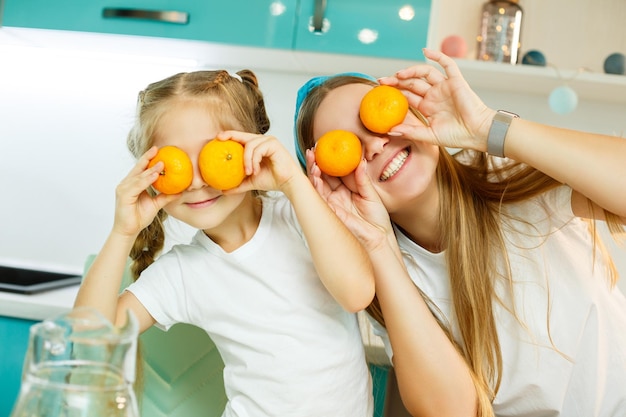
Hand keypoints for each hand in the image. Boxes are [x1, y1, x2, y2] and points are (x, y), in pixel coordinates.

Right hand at [113, 146, 180, 237]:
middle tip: (157, 149)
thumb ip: (165, 196)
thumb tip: (179, 191)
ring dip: (150, 170)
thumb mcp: (156, 204)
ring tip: (161, 164)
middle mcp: (126, 184)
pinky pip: (137, 186)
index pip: (141, 169)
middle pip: (138, 168)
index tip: (157, 150)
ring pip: (139, 176)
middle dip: (147, 158)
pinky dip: (146, 180)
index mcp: (132, 184)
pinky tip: (154, 176)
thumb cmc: (138, 217)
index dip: (148, 159)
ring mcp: (123, 189)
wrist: (129, 231)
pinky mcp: (123, 196)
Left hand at [217, 131, 300, 192]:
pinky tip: (255, 170)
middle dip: (231, 135)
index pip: (241, 138)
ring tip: (248, 172)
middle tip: (220, 140)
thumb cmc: (272, 180)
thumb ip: (238, 184)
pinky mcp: (274, 144)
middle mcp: (262, 141)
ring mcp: (268, 141)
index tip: (217, 138)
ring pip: (250, 145)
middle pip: (243, 135)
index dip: (229, 135)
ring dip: (246, 160)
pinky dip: (254, 160)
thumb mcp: (250, 182)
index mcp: (257, 146)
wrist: (287, 184)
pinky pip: (258, 149)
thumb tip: (223, 190)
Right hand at [306, 150, 392, 252]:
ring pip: (317, 184)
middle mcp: (337, 195)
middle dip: (317, 161)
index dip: (330, 159)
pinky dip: (315, 184)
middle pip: (323, 175)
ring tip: (312, 157)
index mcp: (347, 189)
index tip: (327, 146)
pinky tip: (314, 173)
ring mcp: (332, 203)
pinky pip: (319, 196)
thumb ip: (362, 178)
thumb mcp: (371, 193)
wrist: (379, 237)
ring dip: (313, 170)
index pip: (335, 171)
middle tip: (314, 148)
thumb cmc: (377, 219)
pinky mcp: (330, 211)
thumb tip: (360, 161)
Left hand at [379, 48, 494, 151]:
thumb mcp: (429, 136)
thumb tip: (390, 130)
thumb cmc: (457, 136)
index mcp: (427, 107)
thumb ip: (411, 132)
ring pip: (425, 73)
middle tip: (381, 81)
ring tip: (398, 74)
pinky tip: (425, 51)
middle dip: (396, 81)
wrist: (477, 133)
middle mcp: (434, 95)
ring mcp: (444, 87)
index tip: (380, 91)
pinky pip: (447, 64)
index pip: (407, 95)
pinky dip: (437, 55)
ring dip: (411, 71)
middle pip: (412, 83)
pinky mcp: (456, 81)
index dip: (395, 92)